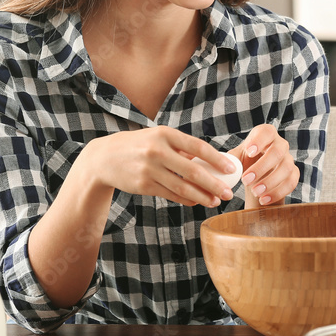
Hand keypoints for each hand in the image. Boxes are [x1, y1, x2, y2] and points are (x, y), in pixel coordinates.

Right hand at [82, 125, 239, 207]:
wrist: (104, 158)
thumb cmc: (139, 146)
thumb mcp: (158, 138)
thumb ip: (181, 148)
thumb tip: (211, 160)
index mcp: (165, 134)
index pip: (198, 147)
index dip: (217, 159)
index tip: (231, 168)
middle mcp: (157, 151)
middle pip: (193, 171)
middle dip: (214, 184)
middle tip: (228, 193)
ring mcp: (149, 169)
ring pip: (183, 187)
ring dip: (203, 196)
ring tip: (216, 201)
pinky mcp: (143, 185)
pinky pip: (171, 195)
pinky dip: (186, 199)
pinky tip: (197, 201)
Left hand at [231, 124, 298, 207]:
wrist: (257, 176)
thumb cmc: (246, 161)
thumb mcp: (236, 158)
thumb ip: (229, 160)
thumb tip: (223, 166)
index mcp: (265, 135)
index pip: (267, 132)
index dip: (260, 141)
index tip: (249, 152)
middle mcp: (280, 144)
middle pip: (277, 151)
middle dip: (261, 167)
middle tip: (245, 180)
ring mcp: (289, 159)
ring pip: (286, 168)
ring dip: (270, 182)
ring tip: (254, 193)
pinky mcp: (294, 174)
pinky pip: (291, 183)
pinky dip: (277, 192)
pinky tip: (264, 200)